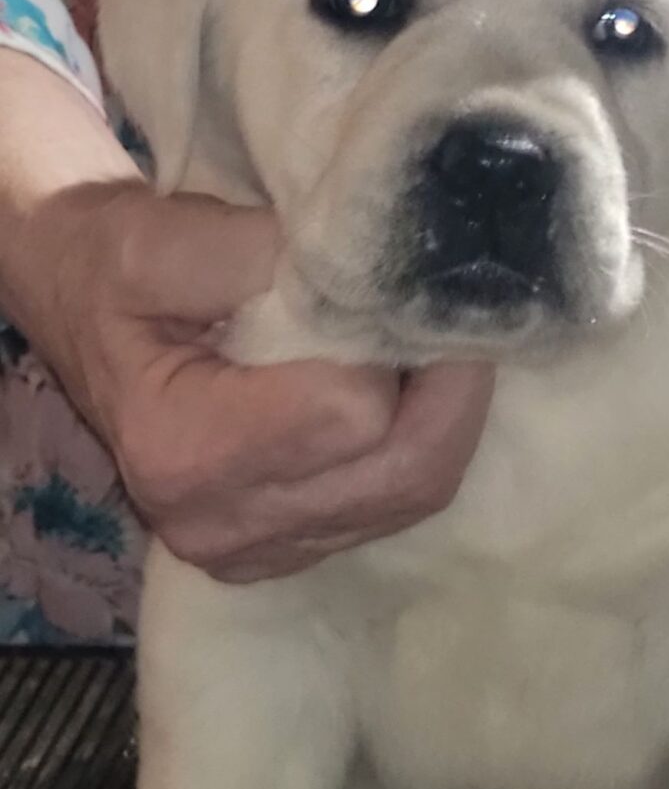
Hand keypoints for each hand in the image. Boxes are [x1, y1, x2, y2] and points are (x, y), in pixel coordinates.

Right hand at [37, 183, 492, 580]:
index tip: (398, 291)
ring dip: (447, 419)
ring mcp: (256, 552)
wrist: (81, 314)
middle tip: (467, 315)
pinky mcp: (285, 553)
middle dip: (454, 390)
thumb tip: (372, 268)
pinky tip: (413, 392)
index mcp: (184, 449)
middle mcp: (220, 524)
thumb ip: (258, 251)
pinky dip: (418, 447)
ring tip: (443, 346)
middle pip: (402, 472)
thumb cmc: (115, 269)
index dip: (393, 347)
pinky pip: (392, 508)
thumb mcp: (161, 236)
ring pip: (411, 496)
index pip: (353, 415)